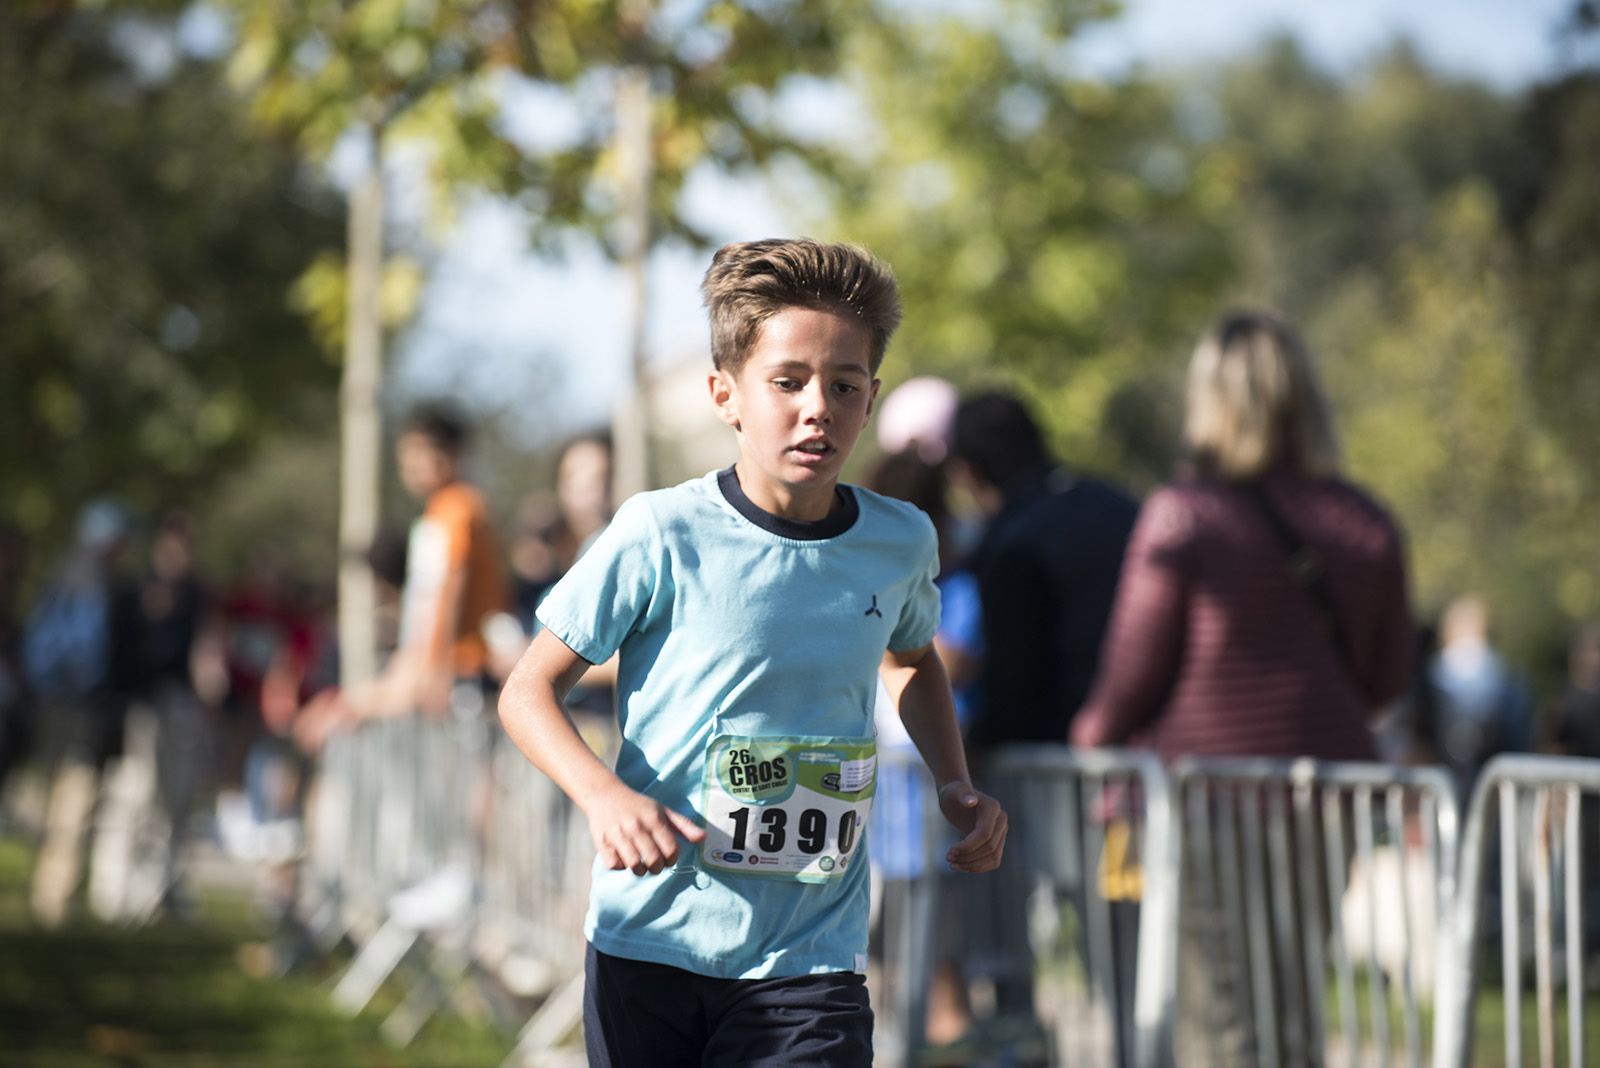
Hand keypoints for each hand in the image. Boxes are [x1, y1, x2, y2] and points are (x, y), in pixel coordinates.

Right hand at [583, 782, 705, 875]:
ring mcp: (618, 835)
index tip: (669, 857)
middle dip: (658, 868)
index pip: (671, 850)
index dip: (673, 859)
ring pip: (634, 866)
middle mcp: (636, 827)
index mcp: (653, 819)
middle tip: (655, 864)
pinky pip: (615, 865)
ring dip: (640, 870)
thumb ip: (684, 826)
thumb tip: (703, 838)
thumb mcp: (663, 810)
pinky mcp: (602, 842)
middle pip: (653, 861)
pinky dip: (621, 866)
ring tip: (641, 863)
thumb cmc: (638, 805)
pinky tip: (624, 858)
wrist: (604, 794)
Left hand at [938, 781, 1007, 873]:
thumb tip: (971, 801)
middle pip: (989, 848)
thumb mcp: (953, 791)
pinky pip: (993, 861)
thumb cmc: (953, 793)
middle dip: (968, 857)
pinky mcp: (998, 842)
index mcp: (993, 808)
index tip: (949, 852)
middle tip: (948, 858)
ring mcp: (1001, 832)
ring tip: (952, 865)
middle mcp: (1001, 820)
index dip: (967, 846)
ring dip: (973, 865)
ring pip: (993, 857)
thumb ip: (962, 793)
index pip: (984, 834)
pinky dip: (979, 867)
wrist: (958, 797)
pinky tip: (962, 866)